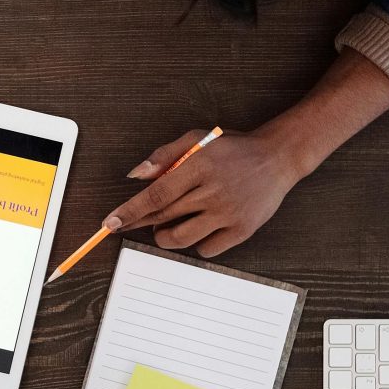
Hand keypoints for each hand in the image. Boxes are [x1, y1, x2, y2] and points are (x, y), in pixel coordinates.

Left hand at [103, 127, 302, 257]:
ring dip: (165, 237)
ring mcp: (228, 213)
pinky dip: (196, 244)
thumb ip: (164, 155)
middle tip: (132, 223)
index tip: (111, 224)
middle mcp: (213, 191)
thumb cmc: (233, 149)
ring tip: (166, 226)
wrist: (278, 157)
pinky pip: (207, 249)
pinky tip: (198, 229)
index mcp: (200, 166)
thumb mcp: (197, 139)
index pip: (156, 195)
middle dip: (141, 224)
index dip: (131, 211)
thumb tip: (136, 176)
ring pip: (182, 238)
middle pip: (164, 217)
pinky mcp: (242, 230)